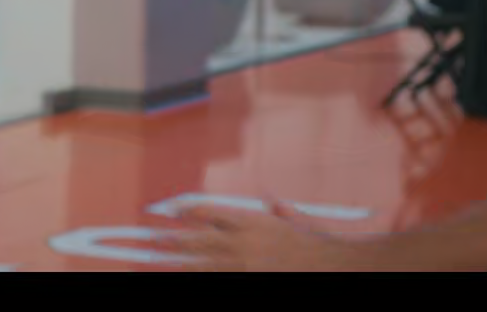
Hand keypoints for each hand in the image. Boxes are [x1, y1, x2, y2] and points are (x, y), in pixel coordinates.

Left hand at [169, 199, 346, 271]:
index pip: (211, 213)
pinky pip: (218, 279)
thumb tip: (272, 203)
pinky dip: (203, 276)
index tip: (172, 210)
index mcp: (252, 222)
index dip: (188, 211)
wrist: (333, 265)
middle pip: (199, 239)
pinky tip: (189, 276)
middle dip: (174, 238)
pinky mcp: (248, 282)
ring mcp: (243, 266)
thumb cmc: (316, 242)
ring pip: (203, 263)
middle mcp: (243, 243)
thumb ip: (280, 212)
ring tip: (161, 259)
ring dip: (181, 261)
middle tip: (153, 237)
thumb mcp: (297, 220)